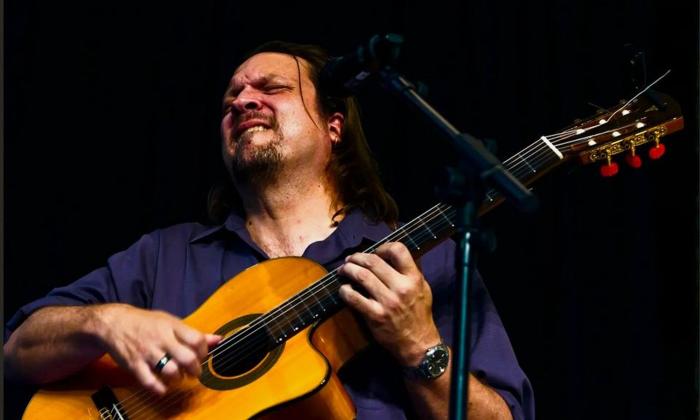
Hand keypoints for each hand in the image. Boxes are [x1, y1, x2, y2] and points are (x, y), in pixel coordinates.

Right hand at [94, 304, 220, 394]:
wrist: (114, 323)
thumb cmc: (146, 323)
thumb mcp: (170, 322)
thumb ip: (193, 333)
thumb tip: (218, 339)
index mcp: (171, 326)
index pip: (197, 340)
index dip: (204, 352)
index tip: (202, 356)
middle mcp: (161, 339)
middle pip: (187, 358)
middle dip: (195, 369)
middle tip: (195, 372)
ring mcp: (147, 352)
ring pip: (170, 370)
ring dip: (178, 378)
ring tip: (178, 377)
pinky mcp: (134, 365)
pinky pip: (149, 381)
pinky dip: (159, 388)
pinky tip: (163, 388)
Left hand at [338, 242, 440, 365]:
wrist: (418, 343)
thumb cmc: (419, 314)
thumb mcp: (423, 288)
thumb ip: (410, 271)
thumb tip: (394, 253)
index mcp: (414, 278)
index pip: (398, 250)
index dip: (382, 247)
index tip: (375, 252)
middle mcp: (401, 288)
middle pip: (373, 262)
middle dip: (357, 257)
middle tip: (350, 259)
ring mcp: (387, 302)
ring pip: (361, 276)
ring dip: (348, 270)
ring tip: (343, 270)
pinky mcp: (375, 316)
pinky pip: (354, 298)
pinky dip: (345, 291)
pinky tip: (344, 289)